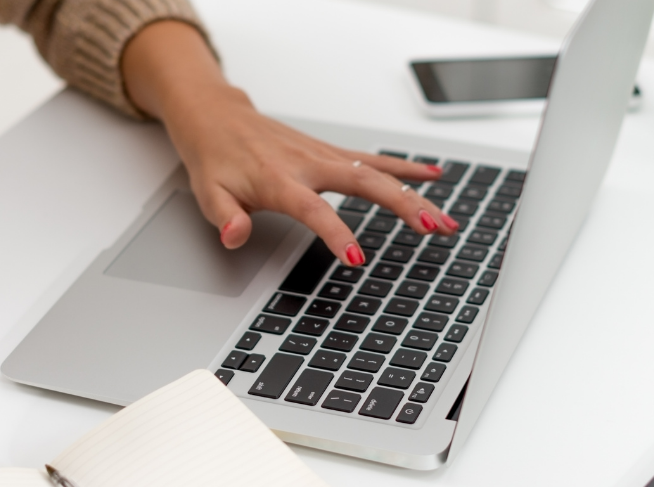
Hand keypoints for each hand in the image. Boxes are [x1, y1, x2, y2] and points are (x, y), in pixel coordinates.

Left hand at [168, 96, 458, 264]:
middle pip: (366, 184)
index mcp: (280, 180)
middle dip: (403, 206)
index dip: (336, 233)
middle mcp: (309, 164)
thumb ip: (225, 216)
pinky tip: (434, 176)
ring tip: (445, 219)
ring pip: (379, 172)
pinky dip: (406, 168)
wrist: (218, 118)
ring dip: (415, 194)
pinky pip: (376, 159)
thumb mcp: (208, 193)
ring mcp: (325, 156)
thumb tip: (234, 235)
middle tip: (431, 228)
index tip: (356, 256)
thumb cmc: (215, 157)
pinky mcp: (332, 152)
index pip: (314, 210)